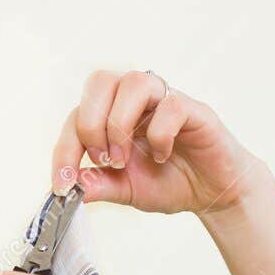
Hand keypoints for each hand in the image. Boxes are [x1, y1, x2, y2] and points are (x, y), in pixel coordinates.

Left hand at [52, 69, 263, 217]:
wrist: (212, 192)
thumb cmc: (170, 182)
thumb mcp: (125, 191)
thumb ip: (99, 186)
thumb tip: (72, 185)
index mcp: (113, 116)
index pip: (77, 115)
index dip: (64, 148)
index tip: (63, 184)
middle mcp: (136, 101)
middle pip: (100, 81)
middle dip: (90, 125)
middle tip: (102, 161)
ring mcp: (163, 101)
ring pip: (133, 82)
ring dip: (119, 125)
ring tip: (124, 160)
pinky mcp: (193, 110)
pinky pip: (171, 105)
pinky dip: (160, 134)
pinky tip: (162, 155)